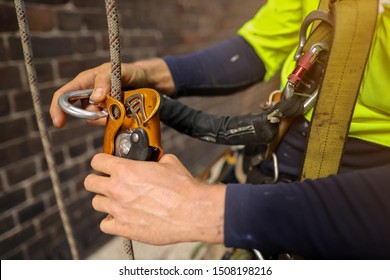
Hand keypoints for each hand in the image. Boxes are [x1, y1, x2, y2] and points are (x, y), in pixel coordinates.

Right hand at [50, 59, 174, 127]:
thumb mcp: (118, 70)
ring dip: (106, 116)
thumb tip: (95, 98)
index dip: (58, 108)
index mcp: (85, 82)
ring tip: (120, 103)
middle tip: (106, 110)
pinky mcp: (110, 116)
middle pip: (80, 112)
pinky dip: (114, 120)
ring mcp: (99, 107)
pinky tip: (124, 111)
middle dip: (92, 114)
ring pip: (94, 120)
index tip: (59, 123)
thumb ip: (105, 79)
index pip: (64, 95)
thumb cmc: (130, 72)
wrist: (147, 82)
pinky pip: (107, 124)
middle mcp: (89, 96)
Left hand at [84, 153, 225, 244]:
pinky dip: (110, 221)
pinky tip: (121, 217)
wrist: (193, 212)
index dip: (101, 161)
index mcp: (126, 170)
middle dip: (97, 180)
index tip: (104, 165)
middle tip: (107, 182)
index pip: (97, 161)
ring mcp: (119, 210)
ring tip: (117, 201)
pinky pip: (105, 225)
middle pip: (89, 183)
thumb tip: (152, 161)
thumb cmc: (183, 188)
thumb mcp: (169, 162)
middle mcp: (118, 189)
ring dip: (105, 200)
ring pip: (96, 203)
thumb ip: (153, 160)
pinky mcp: (124, 228)